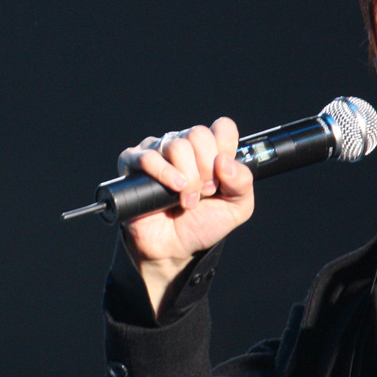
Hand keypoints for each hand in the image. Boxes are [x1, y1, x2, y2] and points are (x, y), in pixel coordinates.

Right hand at [116, 117, 253, 311]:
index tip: (222, 175)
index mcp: (210, 150)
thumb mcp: (237, 207)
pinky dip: (164, 173)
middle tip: (205, 191)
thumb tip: (225, 161)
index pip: (222, 128)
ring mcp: (158, 153)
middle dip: (206, 169)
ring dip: (188, 178)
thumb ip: (243, 181)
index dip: (226, 149)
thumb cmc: (203, 224)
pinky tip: (174, 189)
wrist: (175, 248)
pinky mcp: (133, 165)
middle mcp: (184, 146)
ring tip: (188, 200)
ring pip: (176, 145)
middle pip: (198, 134)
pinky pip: (147, 156)